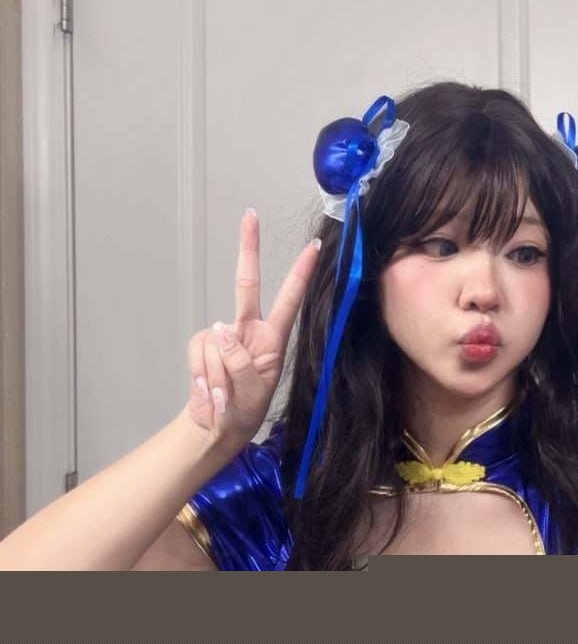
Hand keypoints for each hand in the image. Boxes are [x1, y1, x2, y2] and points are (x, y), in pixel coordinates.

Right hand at [183, 209, 320, 451]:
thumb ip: (241, 364)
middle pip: (246, 285)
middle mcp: (249, 330)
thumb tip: (222, 329)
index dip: (300, 274)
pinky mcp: (201, 343)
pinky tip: (208, 390)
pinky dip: (201, 373)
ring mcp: (223, 335)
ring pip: (215, 339)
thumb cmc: (243, 412)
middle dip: (248, 249)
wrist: (214, 427)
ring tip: (223, 395)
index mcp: (273, 340)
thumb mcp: (252, 394)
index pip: (289, 301)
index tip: (313, 247)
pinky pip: (198, 350)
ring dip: (217, 374)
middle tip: (251, 215)